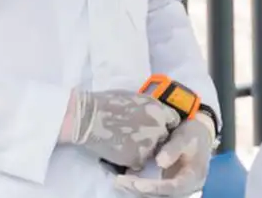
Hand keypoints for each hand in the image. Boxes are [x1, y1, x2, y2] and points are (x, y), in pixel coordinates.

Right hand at [59, 90, 180, 169]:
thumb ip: (149, 108)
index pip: (173, 120)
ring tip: (126, 144)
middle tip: (138, 137)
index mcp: (158, 109)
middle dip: (155, 139)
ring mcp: (149, 143)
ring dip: (143, 151)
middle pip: (165, 138)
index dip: (165, 125)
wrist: (87, 118)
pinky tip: (120, 152)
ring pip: (153, 152)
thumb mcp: (135, 97)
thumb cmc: (105, 103)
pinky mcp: (137, 157)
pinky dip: (131, 161)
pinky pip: (139, 163)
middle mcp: (158, 126)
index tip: (158, 128)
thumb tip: (152, 114)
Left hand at [114, 118, 214, 195]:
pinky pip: (153, 192)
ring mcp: (176, 189)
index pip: (174, 187)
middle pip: (162, 196)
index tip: (136, 183)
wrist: (199, 135)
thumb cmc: (193, 134)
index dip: (155, 187)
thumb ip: (174, 149)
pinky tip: (126, 181)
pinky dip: (139, 188)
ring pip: (156, 196)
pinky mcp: (168, 185)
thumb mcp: (186, 137)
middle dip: (140, 191)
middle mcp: (186, 188)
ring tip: (119, 181)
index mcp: (194, 177)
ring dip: (137, 191)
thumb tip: (160, 163)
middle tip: (121, 181)